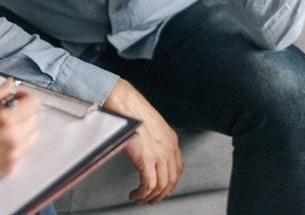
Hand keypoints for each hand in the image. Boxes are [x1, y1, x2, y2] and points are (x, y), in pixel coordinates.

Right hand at [0, 79, 39, 192]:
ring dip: (23, 127)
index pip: (33, 103)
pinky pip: (23, 150)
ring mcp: (13, 155)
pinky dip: (17, 143)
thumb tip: (9, 84)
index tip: (15, 97)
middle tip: (5, 111)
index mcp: (3, 121)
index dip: (26, 96)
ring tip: (3, 127)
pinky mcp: (10, 167)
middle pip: (34, 119)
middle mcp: (13, 138)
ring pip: (32, 135)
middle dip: (23, 111)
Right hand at [103, 78, 182, 204]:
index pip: (178, 168)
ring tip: (140, 198)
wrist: (126, 104)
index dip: (171, 182)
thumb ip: (154, 140)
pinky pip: (148, 185)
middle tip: (153, 199)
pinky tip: (135, 194)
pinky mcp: (146, 160)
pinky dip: (142, 193)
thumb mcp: (151, 126)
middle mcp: (168, 148)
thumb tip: (147, 152)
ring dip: (150, 196)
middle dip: (162, 194)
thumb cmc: (133, 110)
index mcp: (171, 139)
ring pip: (161, 185)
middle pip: (171, 180)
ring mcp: (159, 155)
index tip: (164, 188)